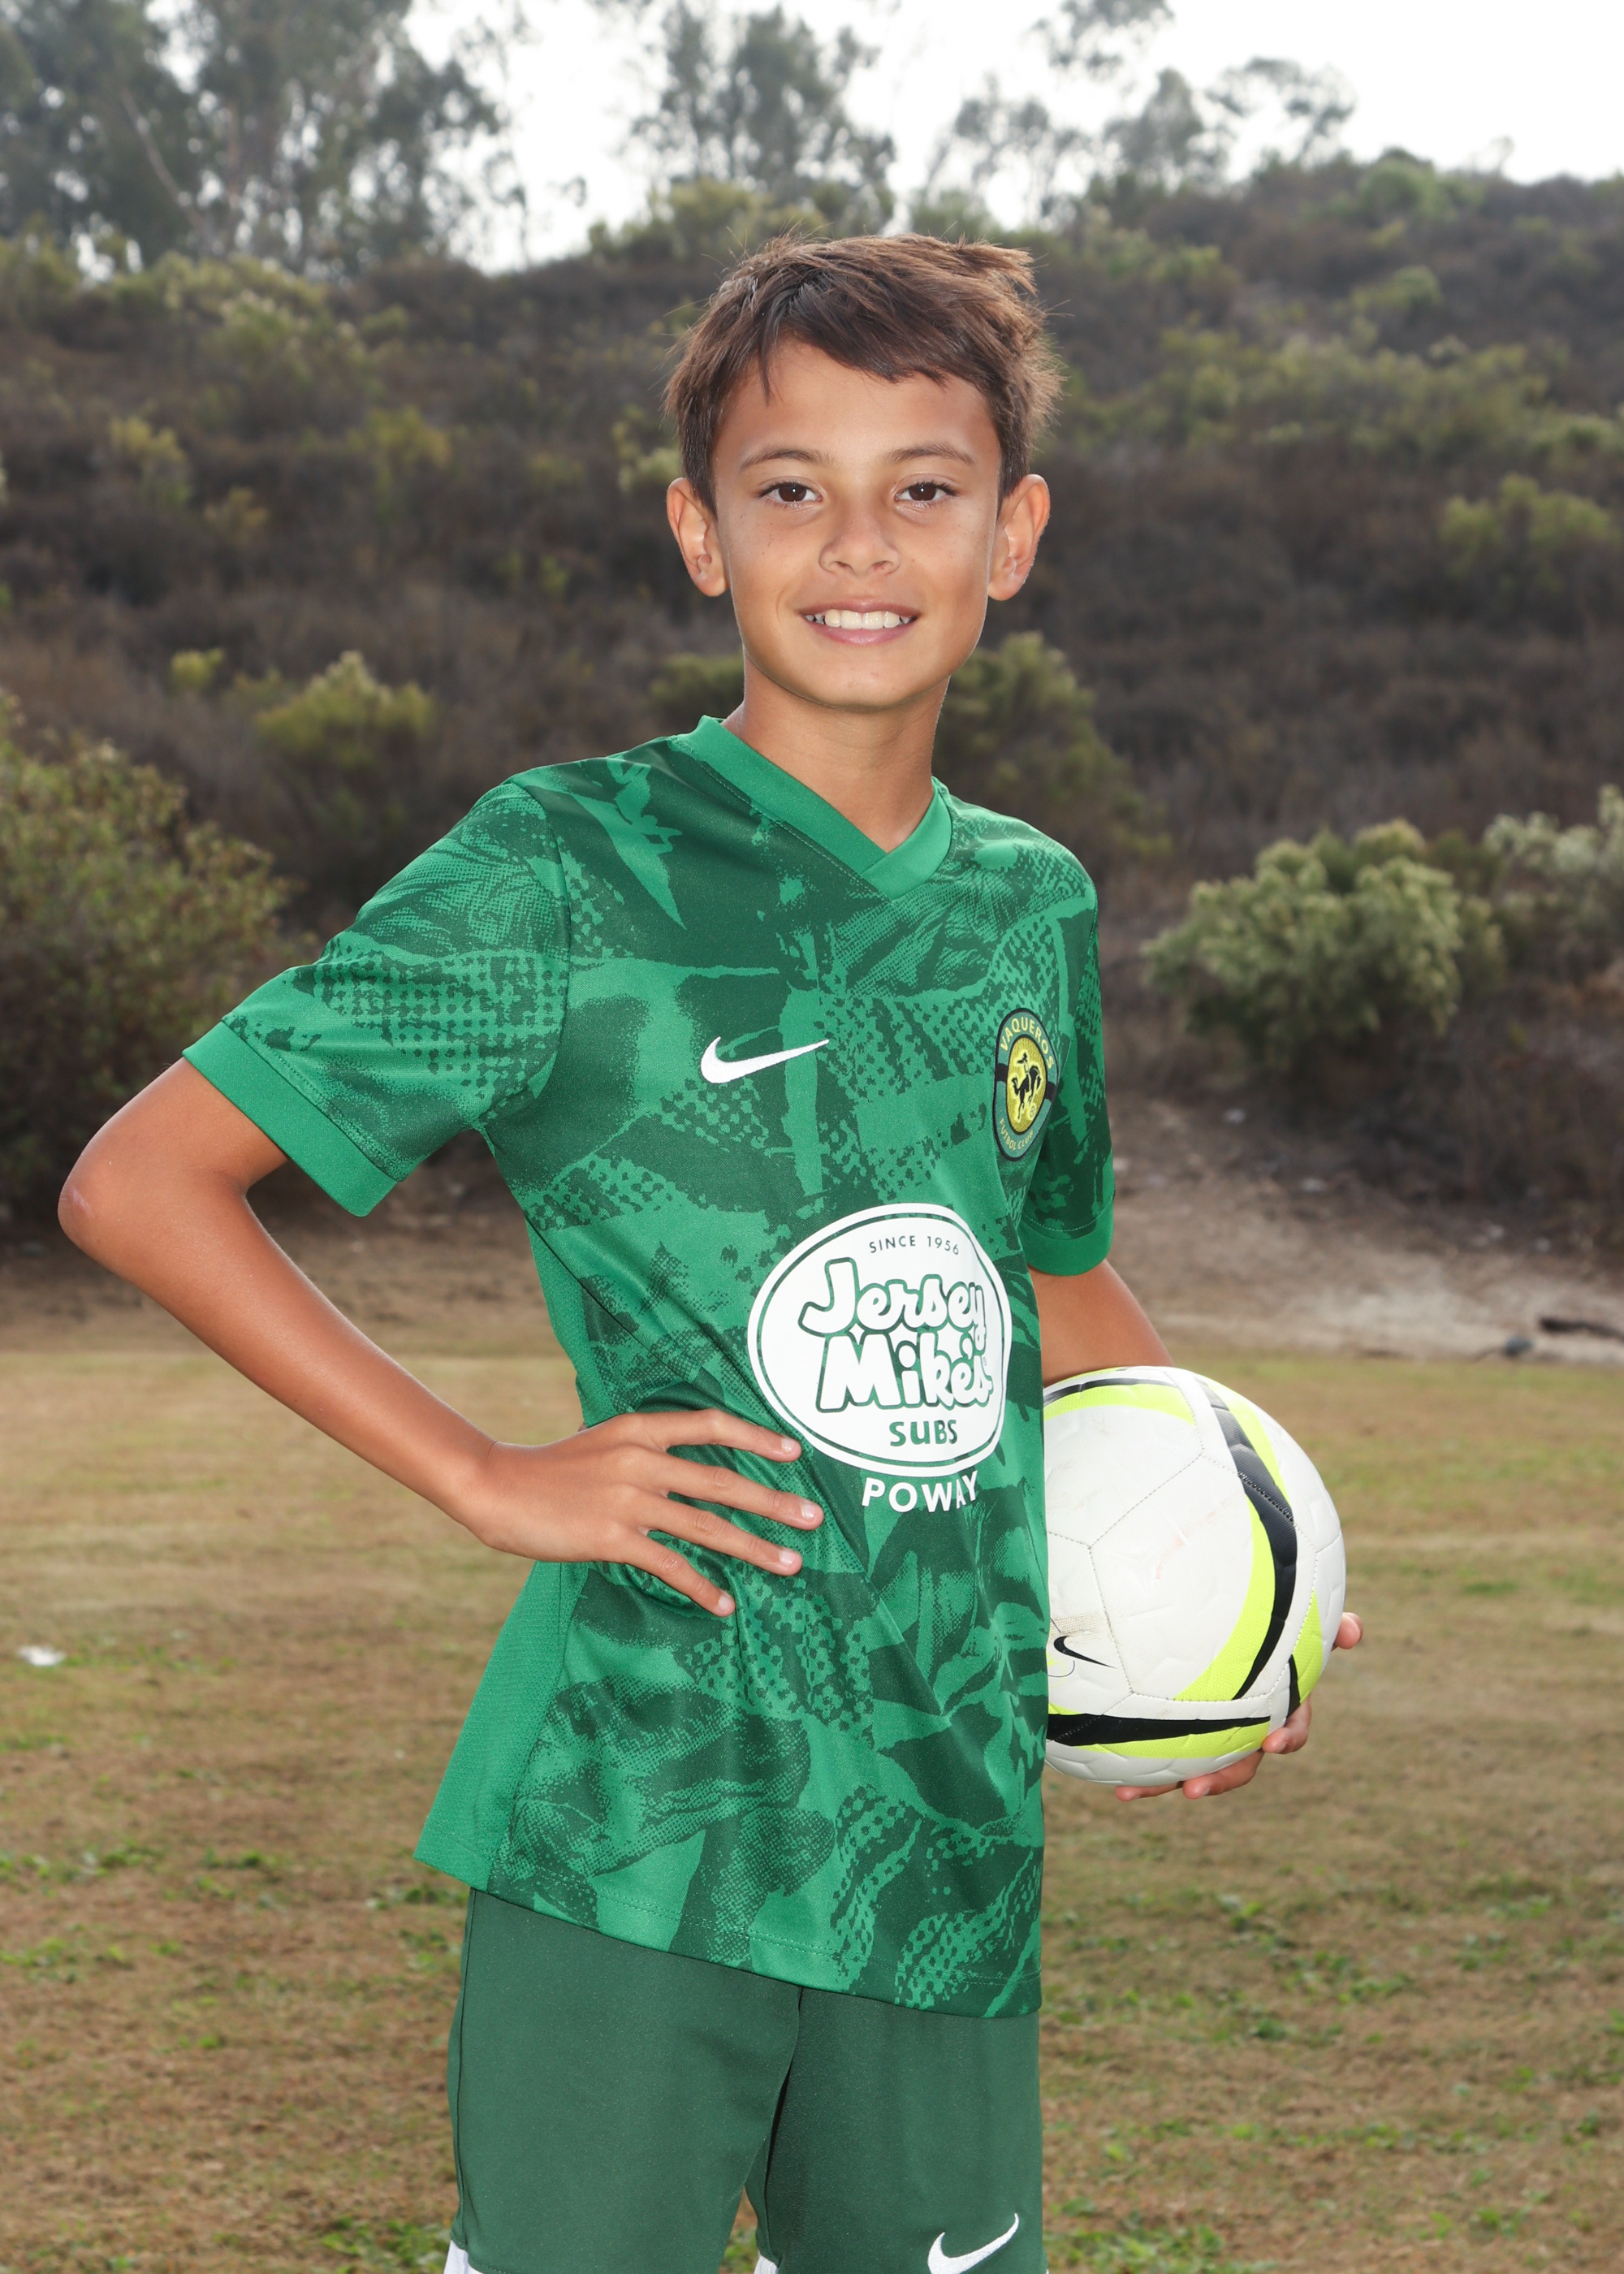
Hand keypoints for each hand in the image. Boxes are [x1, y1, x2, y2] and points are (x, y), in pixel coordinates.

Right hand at [450, 1409, 822, 1617]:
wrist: (497, 1487)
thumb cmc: (551, 1468)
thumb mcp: (602, 1440)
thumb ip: (644, 1448)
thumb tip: (686, 1462)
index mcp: (641, 1429)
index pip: (712, 1426)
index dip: (757, 1436)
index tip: (795, 1451)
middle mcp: (642, 1459)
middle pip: (723, 1481)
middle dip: (774, 1502)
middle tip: (815, 1518)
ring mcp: (628, 1499)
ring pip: (707, 1526)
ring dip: (753, 1548)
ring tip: (790, 1564)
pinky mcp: (612, 1537)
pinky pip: (670, 1565)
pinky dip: (702, 1586)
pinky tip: (725, 1603)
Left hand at [1114, 1611, 1363, 1802]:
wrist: (1227, 1614)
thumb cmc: (1270, 1615)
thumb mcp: (1296, 1616)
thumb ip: (1324, 1622)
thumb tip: (1357, 1630)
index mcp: (1277, 1701)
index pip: (1292, 1727)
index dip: (1287, 1738)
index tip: (1273, 1742)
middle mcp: (1246, 1724)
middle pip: (1241, 1762)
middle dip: (1218, 1780)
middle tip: (1192, 1789)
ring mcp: (1212, 1730)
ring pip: (1194, 1764)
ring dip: (1164, 1782)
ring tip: (1133, 1792)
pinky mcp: (1178, 1727)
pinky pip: (1160, 1748)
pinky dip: (1140, 1765)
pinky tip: (1110, 1778)